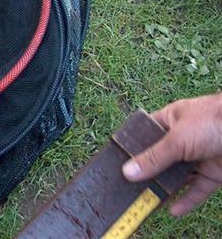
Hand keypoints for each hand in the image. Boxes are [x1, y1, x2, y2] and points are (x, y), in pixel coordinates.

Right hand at [122, 93, 221, 215]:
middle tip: (129, 187)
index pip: (146, 133)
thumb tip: (127, 172)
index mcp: (171, 120)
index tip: (119, 162)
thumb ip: (154, 158)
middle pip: (160, 158)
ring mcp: (199, 157)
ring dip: (165, 189)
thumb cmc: (213, 121)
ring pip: (178, 176)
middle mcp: (183, 139)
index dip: (133, 147)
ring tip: (146, 202)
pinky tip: (173, 211)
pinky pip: (197, 189)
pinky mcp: (213, 173)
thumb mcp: (177, 140)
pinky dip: (187, 200)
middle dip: (148, 173)